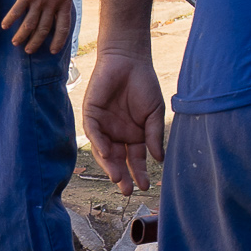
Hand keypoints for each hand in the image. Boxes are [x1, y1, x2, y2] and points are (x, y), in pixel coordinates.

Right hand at [3, 0, 74, 53]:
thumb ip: (63, 1)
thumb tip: (60, 13)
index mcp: (64, 3)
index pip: (63, 27)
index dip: (58, 40)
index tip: (53, 50)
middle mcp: (52, 5)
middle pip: (43, 29)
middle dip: (36, 42)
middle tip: (29, 50)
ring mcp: (39, 0)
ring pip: (29, 24)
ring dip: (22, 35)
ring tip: (16, 43)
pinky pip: (17, 11)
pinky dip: (10, 20)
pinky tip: (5, 26)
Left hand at [83, 49, 165, 193]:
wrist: (129, 60)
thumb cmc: (144, 84)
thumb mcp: (155, 112)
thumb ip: (155, 135)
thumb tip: (159, 159)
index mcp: (134, 135)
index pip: (135, 159)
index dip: (140, 172)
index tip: (145, 186)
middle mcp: (117, 134)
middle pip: (118, 160)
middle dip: (123, 176)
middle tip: (128, 190)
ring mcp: (103, 125)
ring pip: (104, 151)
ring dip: (110, 165)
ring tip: (118, 178)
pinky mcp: (91, 114)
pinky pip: (94, 133)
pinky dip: (100, 144)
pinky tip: (108, 154)